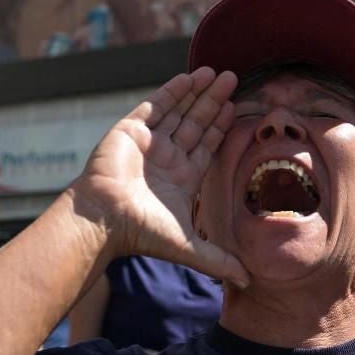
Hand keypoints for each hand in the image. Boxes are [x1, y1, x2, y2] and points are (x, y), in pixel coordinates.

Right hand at [72, 67, 248, 286]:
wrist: (104, 220)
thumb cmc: (143, 234)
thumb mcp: (190, 248)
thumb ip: (219, 260)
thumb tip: (249, 281)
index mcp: (182, 179)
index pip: (206, 147)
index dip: (221, 128)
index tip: (237, 108)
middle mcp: (167, 158)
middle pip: (196, 123)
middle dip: (214, 102)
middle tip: (233, 79)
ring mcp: (149, 143)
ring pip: (179, 111)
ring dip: (198, 92)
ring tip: (217, 72)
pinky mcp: (131, 130)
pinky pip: (156, 105)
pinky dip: (173, 91)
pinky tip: (190, 77)